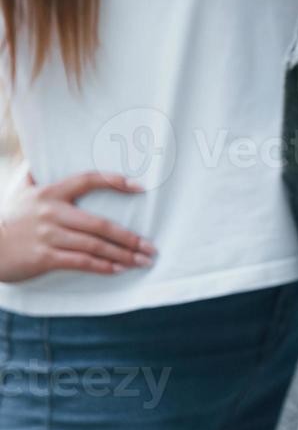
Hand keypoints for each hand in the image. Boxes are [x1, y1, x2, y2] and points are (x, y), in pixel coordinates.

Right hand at [0, 172, 155, 282]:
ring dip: (122, 255)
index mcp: (50, 193)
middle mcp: (52, 213)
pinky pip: (79, 262)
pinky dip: (102, 267)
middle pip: (100, 224)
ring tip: (142, 261)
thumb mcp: (21, 194)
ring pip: (94, 246)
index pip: (88, 179)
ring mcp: (48, 236)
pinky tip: (118, 270)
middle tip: (151, 247)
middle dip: (130, 238)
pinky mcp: (44, 258)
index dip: (115, 181)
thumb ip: (35, 176)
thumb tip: (40, 160)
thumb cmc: (8, 220)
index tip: (140, 187)